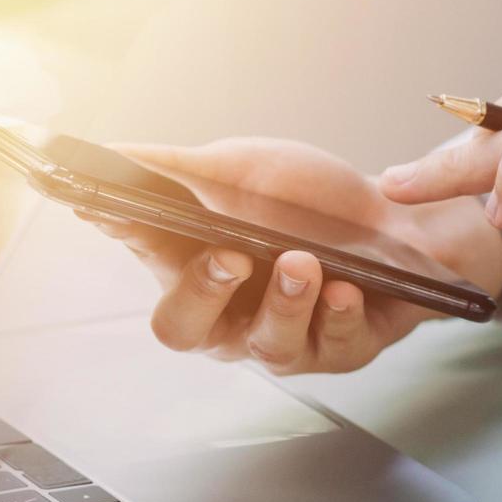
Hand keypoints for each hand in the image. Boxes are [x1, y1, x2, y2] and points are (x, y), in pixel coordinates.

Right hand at [93, 138, 501, 374]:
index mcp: (189, 268)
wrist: (394, 215)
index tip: (108, 204)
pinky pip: (334, 345)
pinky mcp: (340, 350)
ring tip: (303, 263)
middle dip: (202, 294)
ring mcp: (283, 338)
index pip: (139, 251)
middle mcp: (227, 317)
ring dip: (284, 302)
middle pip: (183, 330)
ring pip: (267, 345)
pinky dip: (337, 315)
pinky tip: (345, 289)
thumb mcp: (237, 169)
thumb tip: (107, 151)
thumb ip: (172, 168)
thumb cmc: (303, 198)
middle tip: (231, 257)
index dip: (121, 232)